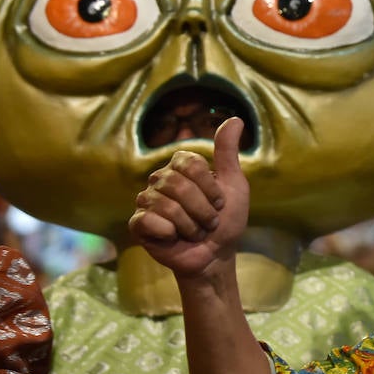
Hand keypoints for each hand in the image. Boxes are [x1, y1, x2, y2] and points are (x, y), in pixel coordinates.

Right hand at [127, 118, 249, 278]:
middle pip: (179, 186)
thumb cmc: (226, 219)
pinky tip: (173, 238)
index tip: (219, 202)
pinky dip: (170, 233)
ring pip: (167, 206)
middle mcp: (160, 179)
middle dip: (203, 210)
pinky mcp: (138, 223)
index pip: (190, 164)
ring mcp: (146, 200)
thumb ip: (228, 153)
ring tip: (194, 231)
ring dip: (191, 225)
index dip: (211, 188)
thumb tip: (235, 119)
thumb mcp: (234, 185)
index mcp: (181, 166)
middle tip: (209, 221)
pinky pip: (149, 221)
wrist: (215, 254)